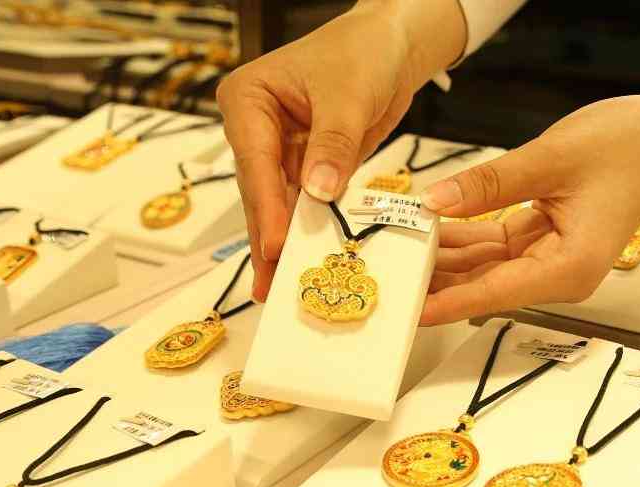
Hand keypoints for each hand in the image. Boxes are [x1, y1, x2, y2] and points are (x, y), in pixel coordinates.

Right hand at [216, 0, 464, 300]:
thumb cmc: (363, 52)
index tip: (275, 247)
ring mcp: (277, 151)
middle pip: (261, 192)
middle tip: (271, 287)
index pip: (255, 161)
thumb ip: (333, 145)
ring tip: (282, 289)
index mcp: (247, 100)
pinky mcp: (303, 167)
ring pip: (279, 206)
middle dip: (269, 238)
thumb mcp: (349, 96)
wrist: (392, 44)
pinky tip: (306, 264)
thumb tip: (317, 192)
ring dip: (284, 245)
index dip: (267, 208)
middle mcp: (254, 128)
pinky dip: (307, 233)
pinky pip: (303, 206)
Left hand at [418, 84, 639, 325]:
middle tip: (386, 280)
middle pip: (486, 286)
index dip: (449, 302)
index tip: (409, 313)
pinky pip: (496, 248)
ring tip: (396, 254)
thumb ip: (488, 184)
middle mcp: (560, 274)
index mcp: (569, 267)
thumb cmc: (625, 145)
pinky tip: (429, 232)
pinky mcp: (544, 244)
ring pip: (486, 268)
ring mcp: (551, 261)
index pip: (496, 292)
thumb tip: (436, 202)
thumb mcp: (548, 158)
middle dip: (437, 282)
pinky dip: (464, 240)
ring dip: (446, 260)